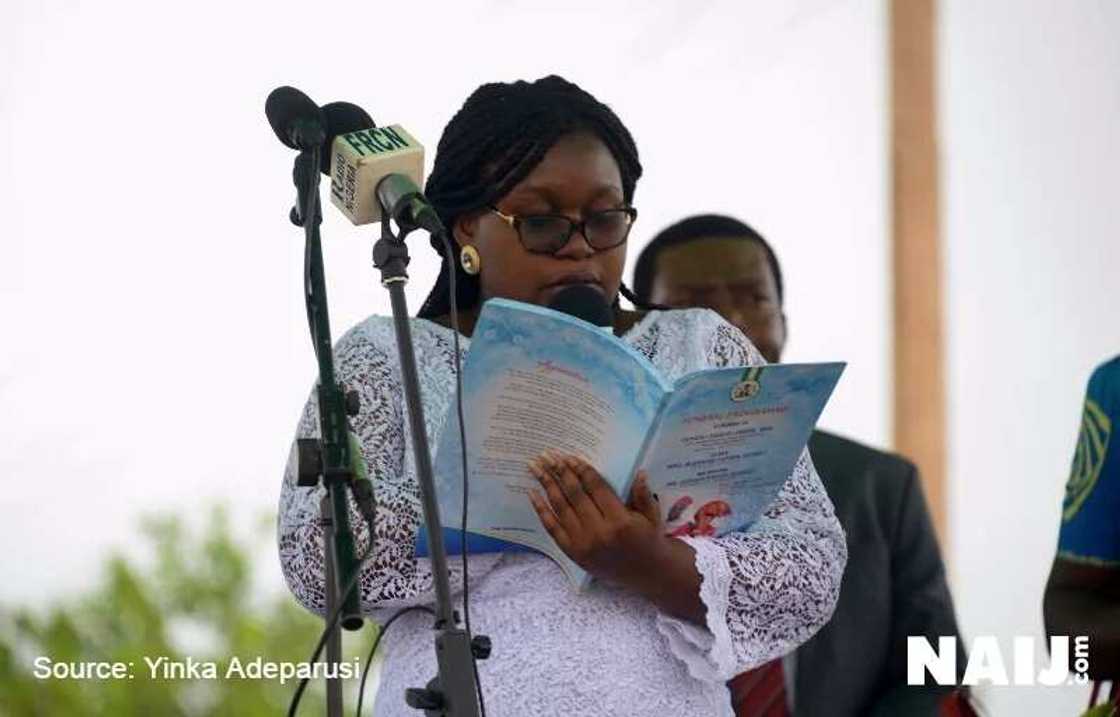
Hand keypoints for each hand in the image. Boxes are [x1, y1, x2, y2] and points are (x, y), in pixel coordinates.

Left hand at [527, 450, 666, 589]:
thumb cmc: (649, 540)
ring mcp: (583, 544)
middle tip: (548, 456)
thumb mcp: (651, 516)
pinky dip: (541, 510)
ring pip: (561, 508)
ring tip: (536, 467)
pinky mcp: (573, 553)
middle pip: (575, 495)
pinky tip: (533, 493)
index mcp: (620, 521)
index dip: (582, 470)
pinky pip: (552, 528)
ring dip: (547, 485)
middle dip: (560, 472)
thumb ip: (643, 494)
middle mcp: (599, 533)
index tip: (569, 457)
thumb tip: (638, 472)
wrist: (644, 573)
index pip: (596, 488)